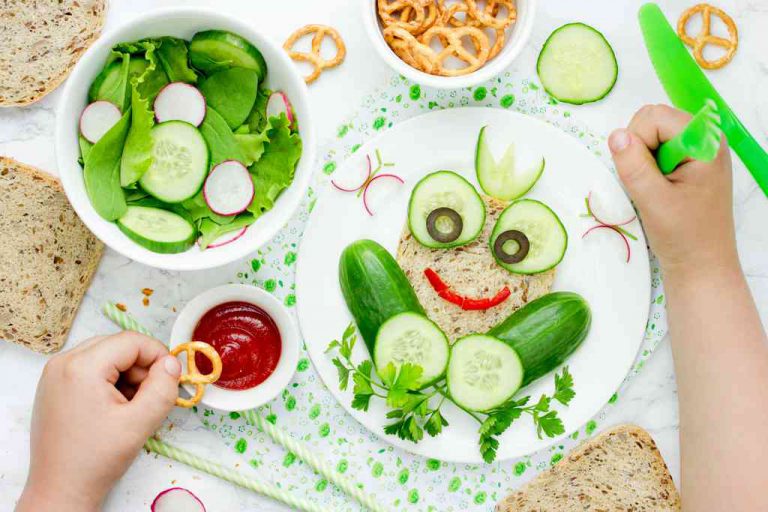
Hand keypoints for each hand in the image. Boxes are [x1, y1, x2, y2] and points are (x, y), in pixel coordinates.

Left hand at [16, 332, 180, 511]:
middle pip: (118, 346)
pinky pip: (90, 368)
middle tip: (149, 396)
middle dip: (141, 367)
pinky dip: (109, 381)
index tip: (171, 379)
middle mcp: (63, 363)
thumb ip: (163, 388)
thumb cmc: (95, 460)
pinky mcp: (54, 387)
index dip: (158, 355)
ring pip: (106, 356)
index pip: (132, 341)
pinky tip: (114, 408)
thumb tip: (172, 363)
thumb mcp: (140, 423)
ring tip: (130, 407)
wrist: (60, 490)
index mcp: (81, 367)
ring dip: (126, 374)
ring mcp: (54, 375)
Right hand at [608, 104, 737, 279]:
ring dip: (641, 159)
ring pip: (651, 135)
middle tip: (647, 183)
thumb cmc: (684, 236)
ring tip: (652, 188)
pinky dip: (646, 167)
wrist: (701, 266)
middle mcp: (704, 139)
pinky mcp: (688, 164)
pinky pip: (656, 150)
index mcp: (705, 142)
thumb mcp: (653, 200)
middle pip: (652, 120)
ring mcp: (696, 151)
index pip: (655, 116)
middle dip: (638, 148)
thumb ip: (634, 165)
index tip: (641, 174)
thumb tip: (616, 135)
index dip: (637, 140)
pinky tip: (655, 189)